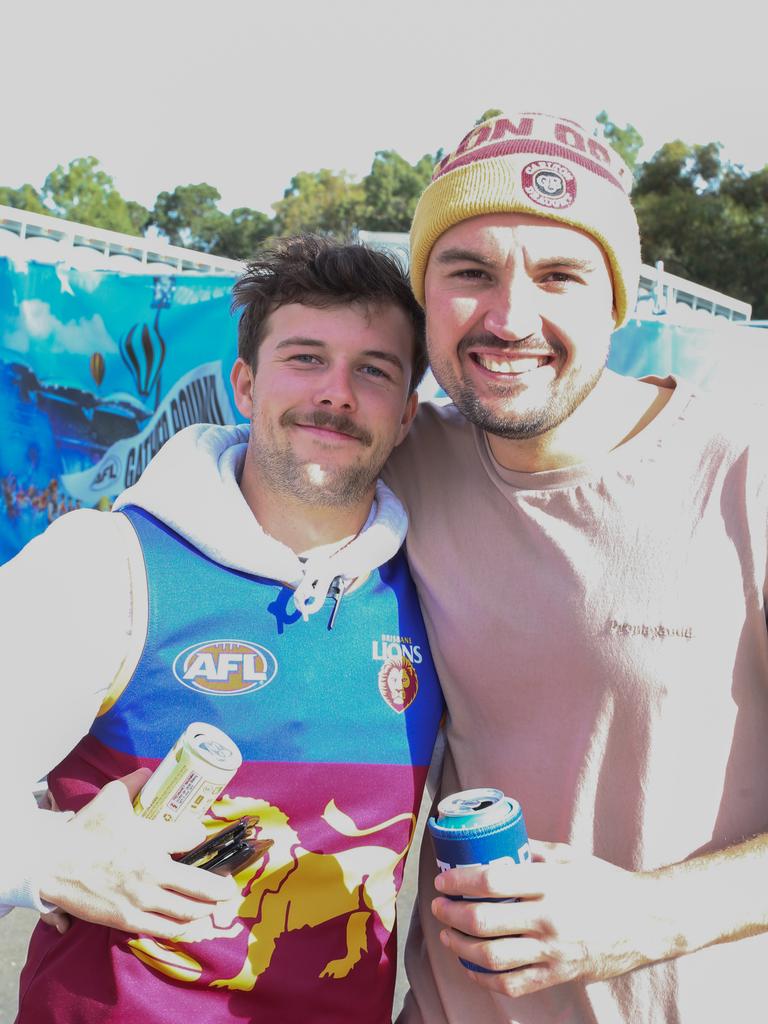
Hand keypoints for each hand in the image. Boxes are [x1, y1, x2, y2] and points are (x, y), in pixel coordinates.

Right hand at [37, 769, 238, 938]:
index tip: (203, 838)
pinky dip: (181, 929)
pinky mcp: (127, 918)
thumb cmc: (84, 830)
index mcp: (152, 839)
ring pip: (186, 911)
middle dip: (220, 889)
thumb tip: (149, 774)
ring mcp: (141, 898)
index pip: (192, 838)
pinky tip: (190, 926)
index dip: (201, 836)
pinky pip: (163, 928)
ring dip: (205, 911)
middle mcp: (153, 871)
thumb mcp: (111, 796)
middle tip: (229, 890)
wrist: (53, 864)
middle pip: (200, 885)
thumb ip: (135, 783)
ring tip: (214, 909)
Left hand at [432, 839, 679, 995]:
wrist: (648, 921)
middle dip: (451, 913)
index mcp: (550, 883)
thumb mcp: (569, 856)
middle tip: (439, 905)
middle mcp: (550, 918)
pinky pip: (513, 984)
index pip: (492, 880)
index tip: (443, 878)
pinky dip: (485, 978)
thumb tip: (495, 845)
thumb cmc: (606, 883)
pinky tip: (471, 965)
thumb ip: (531, 852)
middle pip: (485, 920)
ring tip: (447, 933)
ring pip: (493, 956)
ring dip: (461, 945)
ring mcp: (554, 950)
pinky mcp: (560, 974)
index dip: (460, 880)